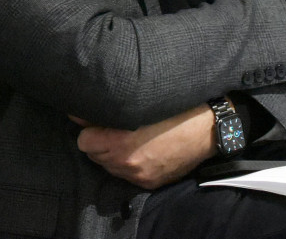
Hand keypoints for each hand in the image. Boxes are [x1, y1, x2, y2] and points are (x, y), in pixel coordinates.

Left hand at [72, 105, 213, 189]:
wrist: (207, 129)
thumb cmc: (173, 110)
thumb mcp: (138, 104)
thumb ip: (106, 111)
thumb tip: (78, 114)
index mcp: (122, 144)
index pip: (84, 142)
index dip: (89, 130)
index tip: (98, 121)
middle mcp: (128, 165)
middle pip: (94, 156)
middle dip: (98, 142)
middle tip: (110, 128)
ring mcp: (140, 177)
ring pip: (109, 167)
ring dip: (112, 154)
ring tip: (125, 139)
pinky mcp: (151, 183)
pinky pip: (127, 175)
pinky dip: (128, 164)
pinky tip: (139, 150)